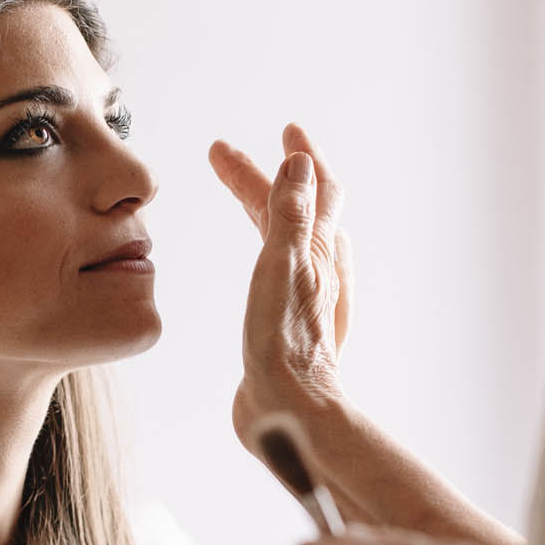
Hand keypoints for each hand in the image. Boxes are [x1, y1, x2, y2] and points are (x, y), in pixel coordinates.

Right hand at [208, 123, 353, 448]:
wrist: (289, 413)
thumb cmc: (282, 344)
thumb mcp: (282, 266)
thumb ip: (291, 213)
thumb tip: (301, 161)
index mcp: (316, 253)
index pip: (311, 190)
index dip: (297, 158)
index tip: (286, 130)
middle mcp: (318, 273)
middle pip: (292, 211)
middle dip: (263, 180)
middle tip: (226, 157)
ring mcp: (306, 300)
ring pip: (288, 241)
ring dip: (267, 211)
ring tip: (249, 197)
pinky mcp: (288, 326)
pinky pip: (282, 273)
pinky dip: (269, 249)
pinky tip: (267, 264)